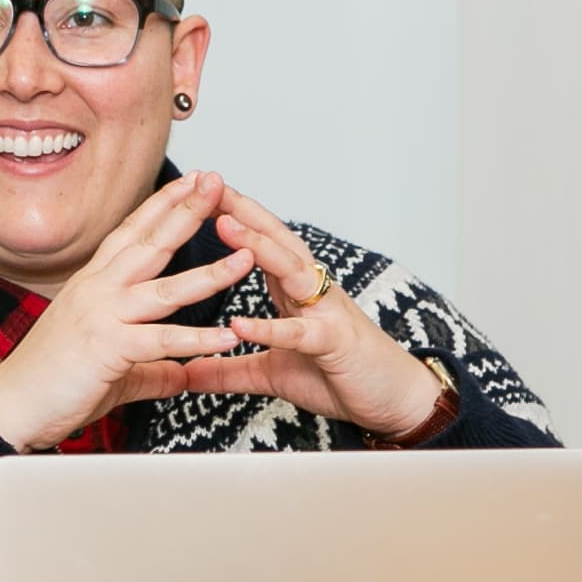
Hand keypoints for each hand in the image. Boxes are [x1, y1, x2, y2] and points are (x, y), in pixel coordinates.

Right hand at [0, 170, 254, 452]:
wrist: (11, 406)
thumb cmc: (51, 382)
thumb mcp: (111, 367)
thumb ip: (151, 368)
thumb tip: (180, 374)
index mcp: (93, 284)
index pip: (132, 233)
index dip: (162, 205)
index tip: (190, 183)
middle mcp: (97, 291)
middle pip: (150, 243)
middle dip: (187, 211)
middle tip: (216, 183)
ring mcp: (102, 316)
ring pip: (165, 289)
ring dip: (210, 272)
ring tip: (246, 256)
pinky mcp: (109, 349)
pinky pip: (162, 341)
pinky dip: (198, 340)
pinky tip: (229, 336)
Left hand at [181, 183, 442, 438]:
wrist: (395, 400)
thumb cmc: (340, 376)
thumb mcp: (272, 374)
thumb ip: (229, 370)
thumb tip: (186, 373)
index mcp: (295, 291)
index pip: (261, 243)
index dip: (232, 215)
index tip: (196, 190)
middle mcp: (311, 291)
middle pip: (275, 239)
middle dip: (242, 209)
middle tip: (206, 181)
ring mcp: (325, 312)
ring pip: (290, 270)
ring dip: (257, 245)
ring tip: (223, 226)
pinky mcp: (334, 344)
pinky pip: (299, 333)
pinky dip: (270, 328)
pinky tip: (239, 323)